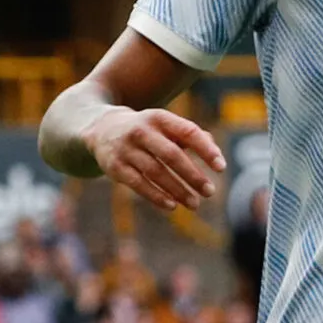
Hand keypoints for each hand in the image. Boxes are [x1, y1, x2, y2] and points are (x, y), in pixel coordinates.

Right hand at [81, 107, 225, 210]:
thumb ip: (189, 136)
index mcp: (159, 118)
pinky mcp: (115, 167)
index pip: (187, 132)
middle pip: (171, 155)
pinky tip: (172, 205)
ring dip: (177, 189)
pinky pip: (138, 183)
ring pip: (155, 172)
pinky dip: (156, 195)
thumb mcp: (165, 125)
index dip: (206, 149)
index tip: (221, 167)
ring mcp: (126, 149)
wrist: (101, 128)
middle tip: (210, 191)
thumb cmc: (146, 129)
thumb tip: (215, 152)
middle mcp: (141, 131)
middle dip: (192, 175)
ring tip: (195, 203)